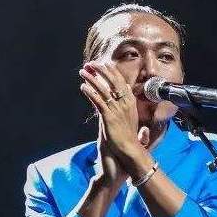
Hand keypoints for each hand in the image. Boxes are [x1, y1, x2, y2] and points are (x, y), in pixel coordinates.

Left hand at [79, 61, 151, 182]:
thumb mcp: (131, 125)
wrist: (130, 152)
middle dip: (101, 70)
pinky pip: (98, 101)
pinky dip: (90, 92)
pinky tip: (82, 86)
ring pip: (103, 89)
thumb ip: (128, 115)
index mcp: (131, 103)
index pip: (121, 82)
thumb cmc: (130, 141)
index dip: (112, 72)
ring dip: (92, 78)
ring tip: (82, 71)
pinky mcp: (109, 117)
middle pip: (113, 81)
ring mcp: (117, 110)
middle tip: (91, 63)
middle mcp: (125, 104)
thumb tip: (133, 117)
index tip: (104, 64)